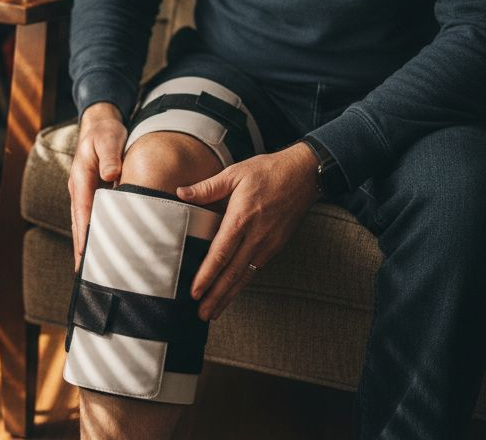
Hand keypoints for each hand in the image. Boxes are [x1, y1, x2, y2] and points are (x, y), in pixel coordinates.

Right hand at [68, 102, 127, 269]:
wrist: (99, 123)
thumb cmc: (106, 131)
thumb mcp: (109, 137)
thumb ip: (110, 155)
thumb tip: (111, 174)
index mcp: (81, 176)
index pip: (83, 209)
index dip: (84, 232)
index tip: (86, 253)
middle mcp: (77, 187)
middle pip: (78, 222)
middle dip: (80, 246)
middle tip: (84, 273)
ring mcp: (81, 191)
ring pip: (81, 222)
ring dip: (84, 243)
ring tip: (89, 269)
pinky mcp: (89, 193)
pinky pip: (88, 217)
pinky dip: (91, 233)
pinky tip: (98, 248)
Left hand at [176, 142, 321, 320]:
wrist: (304, 174)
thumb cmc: (268, 171)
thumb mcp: (235, 173)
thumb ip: (207, 187)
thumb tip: (181, 193)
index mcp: (242, 218)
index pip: (221, 254)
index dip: (207, 275)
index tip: (195, 292)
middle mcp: (256, 236)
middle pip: (233, 273)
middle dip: (217, 296)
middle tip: (202, 314)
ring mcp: (269, 243)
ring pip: (246, 275)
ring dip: (229, 295)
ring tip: (214, 312)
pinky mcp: (276, 245)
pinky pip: (256, 268)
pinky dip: (243, 283)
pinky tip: (232, 291)